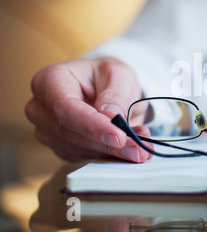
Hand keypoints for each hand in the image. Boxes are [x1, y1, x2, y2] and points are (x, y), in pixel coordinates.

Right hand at [25, 57, 151, 162]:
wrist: (105, 86)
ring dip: (113, 152)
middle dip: (109, 144)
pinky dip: (110, 155)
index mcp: (49, 81)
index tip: (119, 136)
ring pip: (80, 150)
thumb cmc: (107, 75)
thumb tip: (111, 116)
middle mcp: (40, 108)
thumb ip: (115, 94)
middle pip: (72, 134)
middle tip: (140, 149)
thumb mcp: (119, 74)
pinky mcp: (62, 148)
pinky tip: (130, 148)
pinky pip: (85, 158)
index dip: (92, 125)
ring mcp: (48, 131)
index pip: (65, 108)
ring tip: (141, 147)